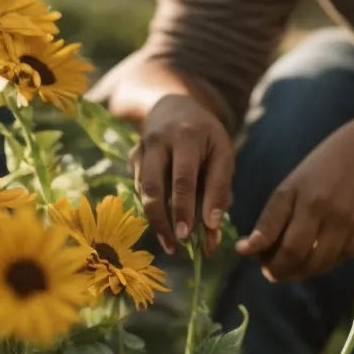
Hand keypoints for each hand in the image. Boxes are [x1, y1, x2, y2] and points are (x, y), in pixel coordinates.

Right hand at [132, 93, 234, 253]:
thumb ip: (219, 190)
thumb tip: (212, 229)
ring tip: (171, 243)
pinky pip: (138, 188)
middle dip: (164, 219)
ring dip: (156, 220)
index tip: (189, 236)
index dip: (185, 208)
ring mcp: (141, 149)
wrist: (174, 107)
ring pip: (142, 190)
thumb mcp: (222, 154)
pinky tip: (164, 223)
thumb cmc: (205, 137)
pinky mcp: (131, 157)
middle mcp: (159, 141)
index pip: (184, 178)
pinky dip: (151, 208)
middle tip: (176, 245)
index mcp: (187, 136)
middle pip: (154, 187)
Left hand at [237, 116, 353, 280]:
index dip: (267, 260)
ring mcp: (349, 225)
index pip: (284, 245)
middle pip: (300, 258)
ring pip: (320, 265)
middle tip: (271, 269)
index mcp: (305, 200)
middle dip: (281, 270)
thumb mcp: (290, 186)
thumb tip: (245, 250)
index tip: (256, 259)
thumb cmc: (321, 167)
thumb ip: (270, 220)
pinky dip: (322, 264)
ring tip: (289, 264)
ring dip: (300, 271)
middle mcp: (328, 214)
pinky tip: (313, 256)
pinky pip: (339, 260)